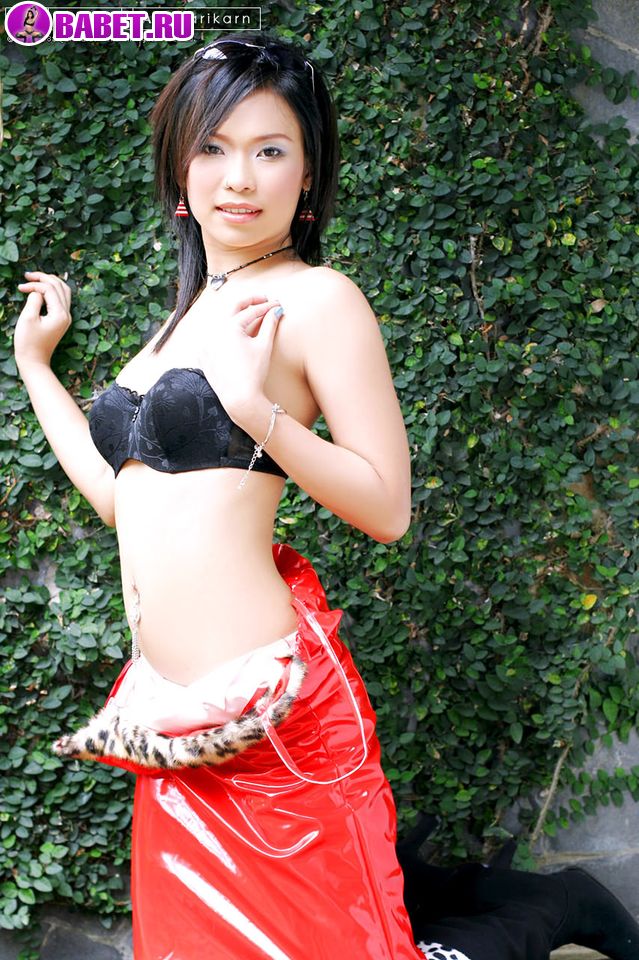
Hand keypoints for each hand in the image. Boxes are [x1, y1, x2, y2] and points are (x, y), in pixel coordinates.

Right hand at [14, 271, 71, 368]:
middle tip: (27, 275)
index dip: (34, 285)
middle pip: (60, 286)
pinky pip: (60, 299)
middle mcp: (66, 314)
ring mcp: (65, 318)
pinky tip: (41, 289)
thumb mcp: (28, 318)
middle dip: (44, 278)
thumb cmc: (28, 343)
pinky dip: (52, 291)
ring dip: (50, 282)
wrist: (34, 361)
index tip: (20, 287)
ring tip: (34, 278)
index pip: (50, 289)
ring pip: (63, 291)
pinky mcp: (61, 320)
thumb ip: (34, 300)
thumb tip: (37, 291)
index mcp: (60, 314)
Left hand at [201, 294, 283, 418]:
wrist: (240, 398)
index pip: (251, 311)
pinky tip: (235, 332)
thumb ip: (270, 325)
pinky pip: (213, 337)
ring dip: (236, 315)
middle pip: (233, 309)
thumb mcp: (263, 346)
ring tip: (251, 314)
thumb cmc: (252, 374)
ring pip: (222, 322)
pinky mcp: (204, 354)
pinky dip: (224, 331)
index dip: (267, 306)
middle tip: (263, 300)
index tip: (277, 305)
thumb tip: (276, 311)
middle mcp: (214, 331)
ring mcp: (207, 342)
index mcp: (229, 327)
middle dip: (249, 302)